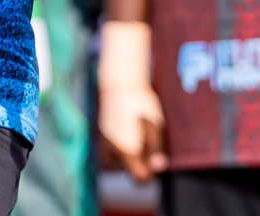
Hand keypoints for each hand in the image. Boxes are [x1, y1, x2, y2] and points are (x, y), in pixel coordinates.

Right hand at [97, 19, 166, 179]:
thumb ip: (156, 150)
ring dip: (128, 160)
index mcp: (125, 151)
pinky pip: (110, 157)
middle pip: (129, 172)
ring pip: (118, 166)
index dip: (151, 172)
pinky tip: (127, 138)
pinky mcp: (101, 138)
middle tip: (146, 142)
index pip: (140, 178)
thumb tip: (159, 168)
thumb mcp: (155, 125)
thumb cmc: (141, 103)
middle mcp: (111, 151)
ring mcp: (103, 144)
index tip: (157, 158)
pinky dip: (119, 154)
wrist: (120, 83)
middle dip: (139, 164)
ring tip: (136, 139)